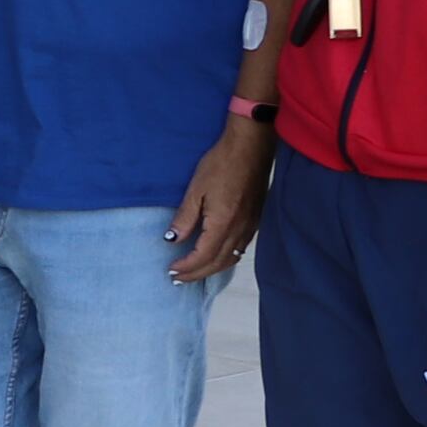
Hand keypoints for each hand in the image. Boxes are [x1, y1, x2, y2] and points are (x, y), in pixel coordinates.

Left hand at [167, 118, 275, 281]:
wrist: (251, 148)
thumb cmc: (221, 164)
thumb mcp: (196, 189)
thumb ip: (185, 217)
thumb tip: (172, 239)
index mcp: (223, 223)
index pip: (203, 256)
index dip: (187, 267)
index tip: (171, 270)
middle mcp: (240, 229)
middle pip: (218, 263)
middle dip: (197, 274)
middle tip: (177, 279)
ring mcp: (250, 226)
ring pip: (231, 258)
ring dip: (211, 269)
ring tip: (193, 272)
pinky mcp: (255, 220)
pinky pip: (240, 248)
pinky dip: (225, 258)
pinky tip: (215, 256)